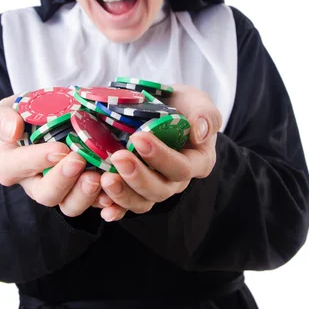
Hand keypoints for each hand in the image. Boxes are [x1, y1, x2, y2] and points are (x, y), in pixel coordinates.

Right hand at [0, 94, 120, 217]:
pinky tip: (115, 195)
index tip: (59, 148)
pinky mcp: (84, 191)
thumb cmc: (26, 113)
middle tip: (79, 161)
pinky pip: (95, 204)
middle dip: (63, 180)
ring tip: (99, 178)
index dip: (36, 161)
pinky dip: (106, 202)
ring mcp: (62, 190)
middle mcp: (35, 183)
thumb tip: (12, 131)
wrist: (55, 114)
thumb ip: (0, 119)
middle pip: (46, 194)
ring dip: (85, 195)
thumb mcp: (7, 108)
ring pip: (70, 205)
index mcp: (11, 165)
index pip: (15, 168)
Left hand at [97, 84, 221, 220]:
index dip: (161, 157)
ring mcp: (155, 186)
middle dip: (138, 176)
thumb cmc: (181, 105)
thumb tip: (200, 133)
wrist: (161, 109)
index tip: (139, 138)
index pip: (182, 167)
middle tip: (118, 157)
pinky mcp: (135, 190)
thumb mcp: (197, 101)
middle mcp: (176, 179)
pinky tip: (102, 204)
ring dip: (123, 194)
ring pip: (143, 202)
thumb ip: (205, 114)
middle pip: (161, 189)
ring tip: (105, 179)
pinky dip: (114, 207)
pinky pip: (126, 205)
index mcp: (197, 161)